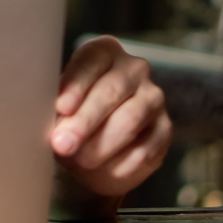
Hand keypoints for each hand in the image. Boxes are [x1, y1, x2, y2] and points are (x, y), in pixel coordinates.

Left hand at [49, 36, 171, 198]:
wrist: (92, 147)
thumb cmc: (69, 116)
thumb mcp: (57, 107)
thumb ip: (58, 111)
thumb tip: (58, 130)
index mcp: (104, 52)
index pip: (92, 60)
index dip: (76, 84)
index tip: (61, 107)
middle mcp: (134, 69)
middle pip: (111, 91)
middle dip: (85, 121)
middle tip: (63, 143)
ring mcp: (153, 98)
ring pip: (130, 119)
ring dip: (102, 144)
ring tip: (79, 160)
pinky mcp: (164, 129)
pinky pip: (146, 147)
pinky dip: (121, 163)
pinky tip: (102, 170)